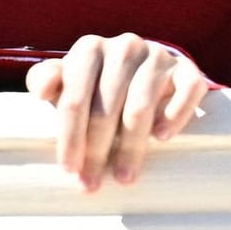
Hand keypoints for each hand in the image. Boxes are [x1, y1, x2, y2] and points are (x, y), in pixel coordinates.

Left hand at [26, 33, 209, 191]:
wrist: (145, 69)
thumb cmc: (97, 83)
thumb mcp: (69, 80)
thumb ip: (46, 79)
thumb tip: (43, 91)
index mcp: (90, 48)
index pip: (74, 98)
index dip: (70, 137)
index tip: (69, 169)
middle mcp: (125, 46)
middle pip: (106, 106)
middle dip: (97, 150)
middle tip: (91, 184)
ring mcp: (158, 55)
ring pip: (142, 106)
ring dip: (132, 146)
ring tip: (124, 177)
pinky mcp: (187, 69)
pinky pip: (186, 91)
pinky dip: (175, 115)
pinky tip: (162, 137)